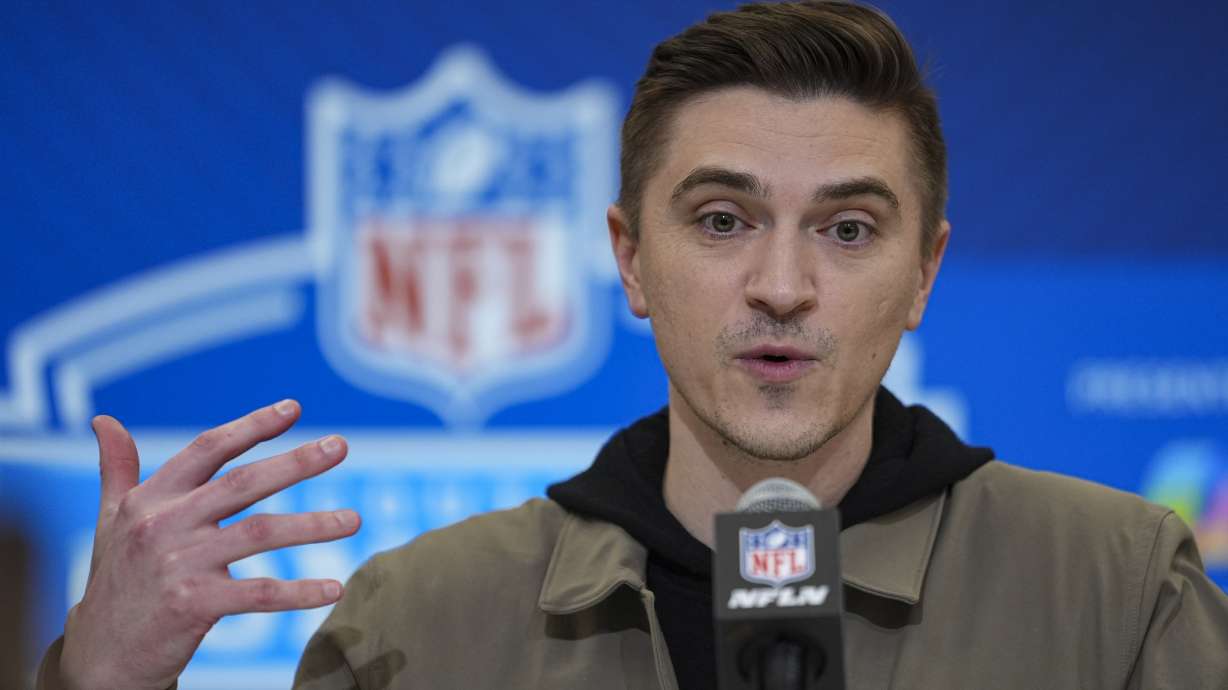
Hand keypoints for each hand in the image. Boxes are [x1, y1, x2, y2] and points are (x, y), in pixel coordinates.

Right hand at [59, 400, 360, 689]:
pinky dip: (299, 591)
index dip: (251, 426)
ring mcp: (180, 565)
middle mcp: (164, 524)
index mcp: (150, 499)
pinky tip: (334, 589)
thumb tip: (104, 420)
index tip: (293, 408)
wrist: (102, 656)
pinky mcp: (193, 606)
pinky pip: (260, 593)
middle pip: (242, 483)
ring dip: (313, 525)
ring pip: (260, 533)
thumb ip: (116, 469)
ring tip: (355, 520)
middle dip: (296, 462)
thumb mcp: (109, 521)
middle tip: (341, 445)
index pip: (207, 450)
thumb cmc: (116, 579)